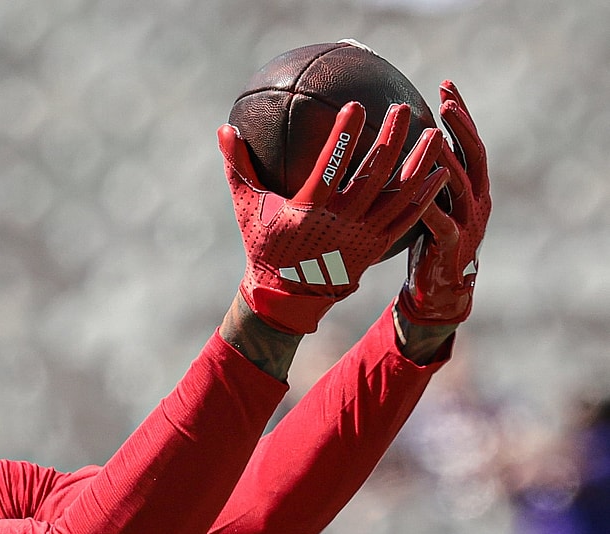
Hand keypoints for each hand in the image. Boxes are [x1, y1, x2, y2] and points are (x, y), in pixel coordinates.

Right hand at [220, 102, 448, 333]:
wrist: (285, 297)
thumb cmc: (264, 246)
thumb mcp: (247, 208)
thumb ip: (238, 167)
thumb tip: (224, 129)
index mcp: (308, 209)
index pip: (331, 166)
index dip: (345, 136)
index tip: (357, 106)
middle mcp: (340, 221)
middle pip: (373, 175)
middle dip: (391, 139)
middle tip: (403, 109)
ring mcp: (362, 235)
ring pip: (398, 195)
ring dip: (418, 164)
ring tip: (434, 135)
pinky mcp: (376, 246)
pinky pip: (406, 218)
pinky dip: (425, 196)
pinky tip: (439, 173)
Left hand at [397, 81, 491, 324]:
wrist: (440, 290)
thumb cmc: (428, 242)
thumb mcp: (426, 203)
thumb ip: (419, 176)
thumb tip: (388, 145)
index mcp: (472, 187)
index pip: (469, 141)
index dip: (461, 114)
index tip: (446, 85)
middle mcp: (476, 199)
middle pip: (474, 154)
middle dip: (463, 126)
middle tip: (447, 101)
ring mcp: (468, 222)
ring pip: (460, 184)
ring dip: (446, 159)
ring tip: (433, 136)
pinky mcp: (452, 245)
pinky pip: (442, 223)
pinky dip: (431, 207)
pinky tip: (419, 193)